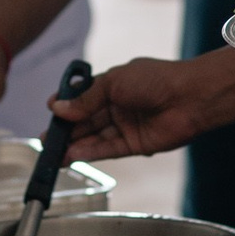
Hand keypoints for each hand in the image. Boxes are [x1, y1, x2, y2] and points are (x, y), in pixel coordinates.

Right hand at [53, 52, 234, 159]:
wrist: (190, 97)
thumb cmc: (155, 80)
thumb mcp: (113, 83)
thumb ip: (86, 99)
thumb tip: (58, 108)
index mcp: (113, 85)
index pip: (83, 97)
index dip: (66, 105)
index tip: (50, 111)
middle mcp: (118, 106)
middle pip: (86, 120)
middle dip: (66, 130)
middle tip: (44, 140)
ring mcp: (126, 126)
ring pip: (94, 137)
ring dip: (74, 145)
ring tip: (53, 153)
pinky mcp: (134, 145)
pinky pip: (107, 149)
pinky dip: (89, 152)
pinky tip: (72, 155)